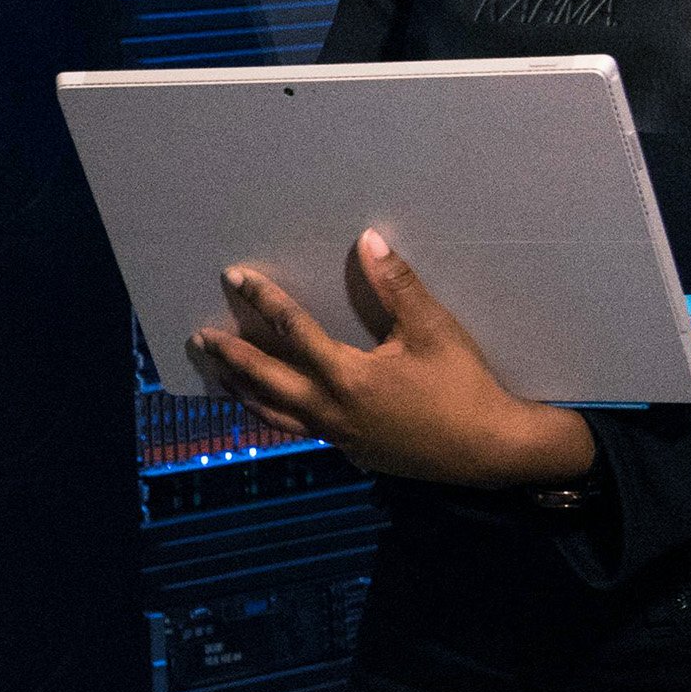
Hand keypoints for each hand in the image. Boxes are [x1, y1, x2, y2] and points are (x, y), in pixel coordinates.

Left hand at [187, 228, 596, 489]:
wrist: (490, 450)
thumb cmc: (463, 385)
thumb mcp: (433, 329)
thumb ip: (397, 285)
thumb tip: (368, 240)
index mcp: (349, 378)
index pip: (293, 332)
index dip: (263, 301)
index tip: (235, 277)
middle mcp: (334, 411)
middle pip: (268, 381)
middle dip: (232, 357)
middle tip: (200, 338)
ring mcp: (341, 437)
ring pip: (278, 415)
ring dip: (245, 392)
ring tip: (218, 376)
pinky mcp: (354, 451)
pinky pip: (302, 430)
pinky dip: (275, 414)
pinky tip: (272, 406)